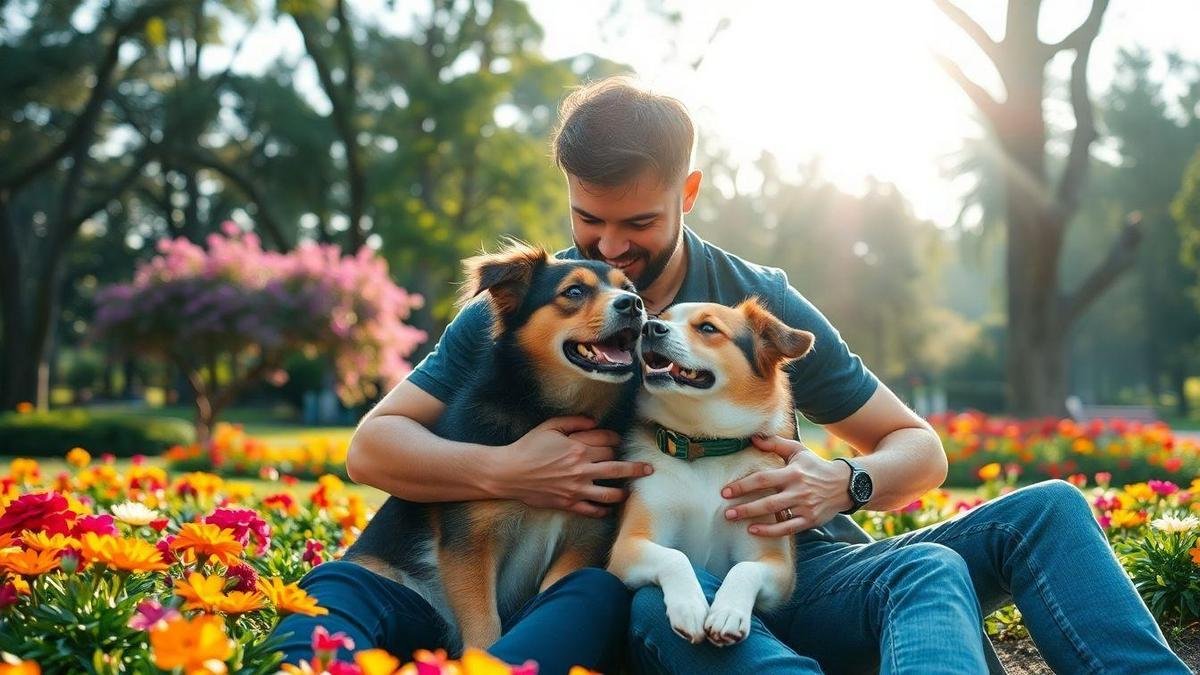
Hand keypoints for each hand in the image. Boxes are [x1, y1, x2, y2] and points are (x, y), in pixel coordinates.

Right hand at [497, 416, 652, 517]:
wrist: (508, 473)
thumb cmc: (528, 447)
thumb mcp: (550, 426)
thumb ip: (575, 422)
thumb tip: (595, 422)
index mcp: (578, 448)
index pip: (608, 444)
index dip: (615, 440)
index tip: (616, 441)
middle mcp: (582, 469)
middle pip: (617, 469)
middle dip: (636, 468)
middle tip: (648, 469)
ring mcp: (577, 488)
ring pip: (610, 493)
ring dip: (623, 492)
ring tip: (629, 491)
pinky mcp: (568, 503)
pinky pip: (592, 510)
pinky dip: (603, 511)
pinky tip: (608, 509)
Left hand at [720, 435, 852, 535]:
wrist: (845, 484)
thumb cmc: (815, 466)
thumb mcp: (798, 451)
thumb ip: (775, 444)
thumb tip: (753, 438)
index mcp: (793, 472)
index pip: (763, 479)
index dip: (743, 485)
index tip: (725, 491)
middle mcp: (798, 490)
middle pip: (767, 501)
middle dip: (745, 507)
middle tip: (726, 512)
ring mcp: (805, 507)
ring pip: (776, 515)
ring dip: (753, 518)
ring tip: (733, 519)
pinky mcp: (810, 520)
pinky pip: (788, 529)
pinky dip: (770, 531)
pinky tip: (753, 530)